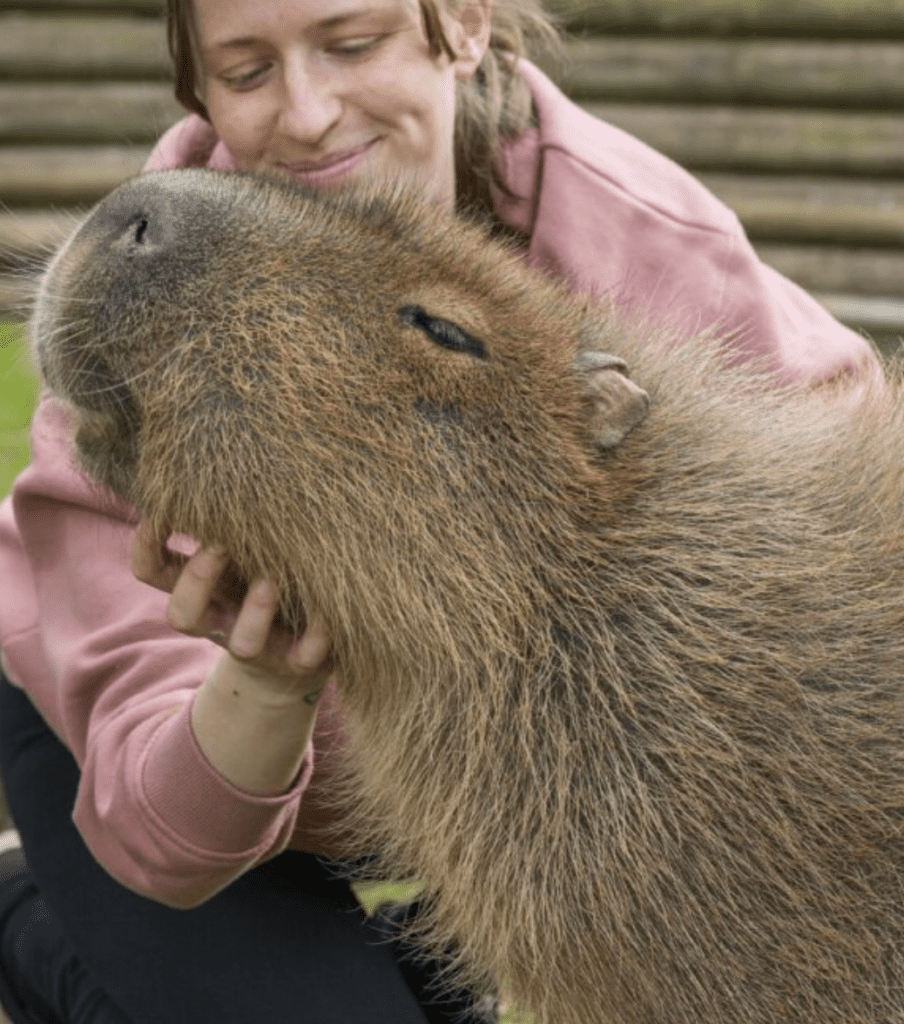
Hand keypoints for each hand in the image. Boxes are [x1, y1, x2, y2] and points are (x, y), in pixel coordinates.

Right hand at [131, 521, 333, 697]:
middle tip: (219, 545)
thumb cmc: (265, 576)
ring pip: (242, 645)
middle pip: (182, 616)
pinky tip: (327, 612)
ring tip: (271, 581)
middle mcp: (222, 620)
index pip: (152, 573)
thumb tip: (208, 454)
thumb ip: (223, 519)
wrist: (301, 651)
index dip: (147, 546)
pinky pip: (304, 657)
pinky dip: (316, 637)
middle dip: (197, 579)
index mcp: (201, 588)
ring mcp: (260, 647)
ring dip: (254, 612)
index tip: (160, 515)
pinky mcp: (299, 663)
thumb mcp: (240, 547)